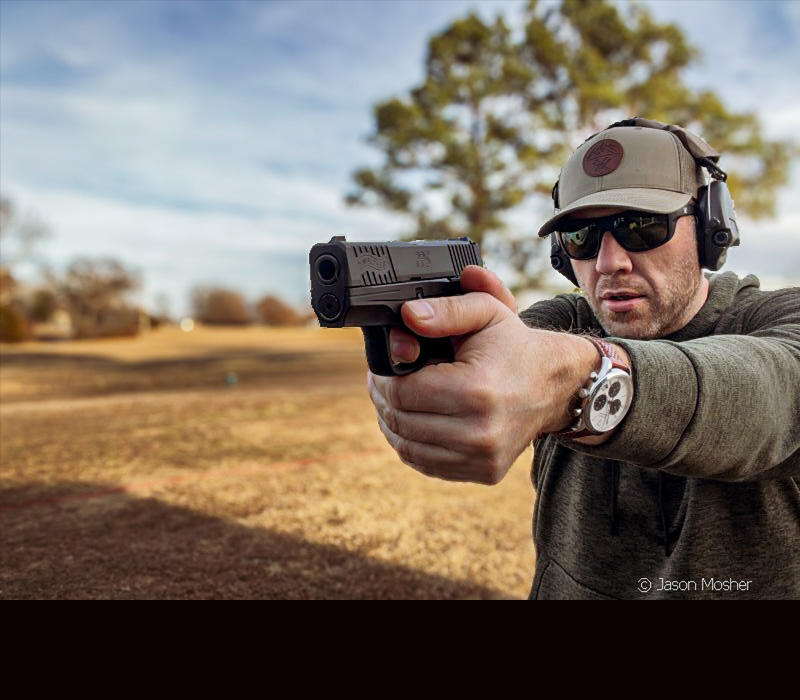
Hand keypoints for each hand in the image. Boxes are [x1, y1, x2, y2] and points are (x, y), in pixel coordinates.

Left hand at [367, 266, 593, 483]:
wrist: (555, 386)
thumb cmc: (514, 346)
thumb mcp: (485, 312)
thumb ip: (445, 309)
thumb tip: (408, 315)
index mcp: (477, 390)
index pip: (402, 392)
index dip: (383, 378)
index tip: (382, 367)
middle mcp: (481, 432)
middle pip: (401, 421)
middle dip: (384, 399)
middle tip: (384, 381)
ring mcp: (483, 458)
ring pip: (407, 447)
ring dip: (392, 423)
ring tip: (395, 400)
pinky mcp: (484, 473)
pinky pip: (426, 464)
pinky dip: (411, 443)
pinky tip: (414, 421)